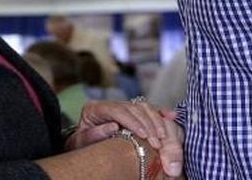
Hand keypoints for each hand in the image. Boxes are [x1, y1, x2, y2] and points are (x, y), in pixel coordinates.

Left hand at [68, 99, 183, 176]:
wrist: (80, 146)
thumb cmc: (80, 146)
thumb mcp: (81, 142)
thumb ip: (94, 134)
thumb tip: (113, 127)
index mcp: (95, 108)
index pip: (118, 110)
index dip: (132, 121)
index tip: (143, 135)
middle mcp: (109, 105)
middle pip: (133, 108)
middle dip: (147, 124)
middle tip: (157, 141)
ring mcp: (121, 107)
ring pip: (142, 107)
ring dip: (155, 121)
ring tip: (163, 136)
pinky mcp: (131, 113)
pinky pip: (148, 110)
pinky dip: (160, 113)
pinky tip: (172, 116)